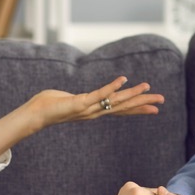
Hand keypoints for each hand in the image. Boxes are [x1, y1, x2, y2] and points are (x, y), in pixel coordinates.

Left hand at [0, 76, 163, 159]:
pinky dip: (112, 87)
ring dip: (133, 94)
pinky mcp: (80, 103)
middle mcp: (95, 111)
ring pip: (116, 101)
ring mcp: (89, 108)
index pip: (121, 109)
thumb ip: (78, 98)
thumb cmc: (47, 105)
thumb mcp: (69, 99)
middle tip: (162, 101)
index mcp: (94, 110)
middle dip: (143, 103)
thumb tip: (77, 97)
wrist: (33, 114)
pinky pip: (99, 93)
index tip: (154, 108)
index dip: (138, 108)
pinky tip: (123, 79)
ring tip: (148, 88)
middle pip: (124, 107)